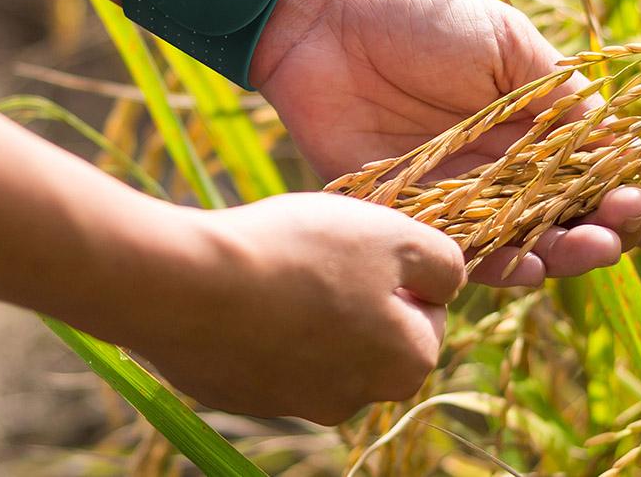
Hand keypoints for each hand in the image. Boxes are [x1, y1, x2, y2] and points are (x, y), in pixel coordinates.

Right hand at [132, 192, 465, 424]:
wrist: (191, 285)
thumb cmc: (302, 253)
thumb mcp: (393, 237)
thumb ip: (443, 262)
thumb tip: (449, 281)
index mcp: (406, 364)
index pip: (429, 313)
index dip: (401, 270)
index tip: (365, 244)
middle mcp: (356, 399)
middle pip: (373, 334)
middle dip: (355, 293)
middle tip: (320, 251)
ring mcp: (295, 403)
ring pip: (320, 344)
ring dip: (309, 308)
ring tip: (277, 266)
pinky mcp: (244, 396)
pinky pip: (268, 353)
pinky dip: (263, 323)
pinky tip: (244, 289)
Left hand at [251, 0, 640, 286]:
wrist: (325, 20)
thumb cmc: (419, 15)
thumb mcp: (503, 42)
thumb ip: (556, 94)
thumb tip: (619, 143)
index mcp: (533, 126)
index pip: (598, 174)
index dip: (640, 196)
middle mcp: (503, 169)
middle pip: (568, 219)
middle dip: (610, 230)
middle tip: (631, 225)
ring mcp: (459, 196)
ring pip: (522, 244)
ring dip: (563, 254)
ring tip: (589, 247)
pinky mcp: (409, 214)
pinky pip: (457, 253)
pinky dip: (494, 265)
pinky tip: (527, 267)